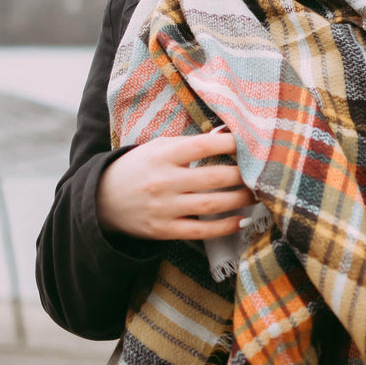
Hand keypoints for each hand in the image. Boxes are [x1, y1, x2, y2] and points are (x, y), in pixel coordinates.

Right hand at [97, 131, 256, 240]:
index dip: (231, 143)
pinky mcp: (164, 230)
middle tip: (264, 173)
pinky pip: (200, 231)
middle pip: (213, 177)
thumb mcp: (157, 147)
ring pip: (211, 205)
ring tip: (259, 195)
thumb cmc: (137, 168)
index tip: (253, 142)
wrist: (101, 200)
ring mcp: (164, 208)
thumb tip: (227, 133)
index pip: (203, 146)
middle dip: (243, 175)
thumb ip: (191, 143)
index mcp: (162, 155)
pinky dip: (224, 227)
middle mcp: (164, 181)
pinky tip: (242, 221)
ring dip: (240, 200)